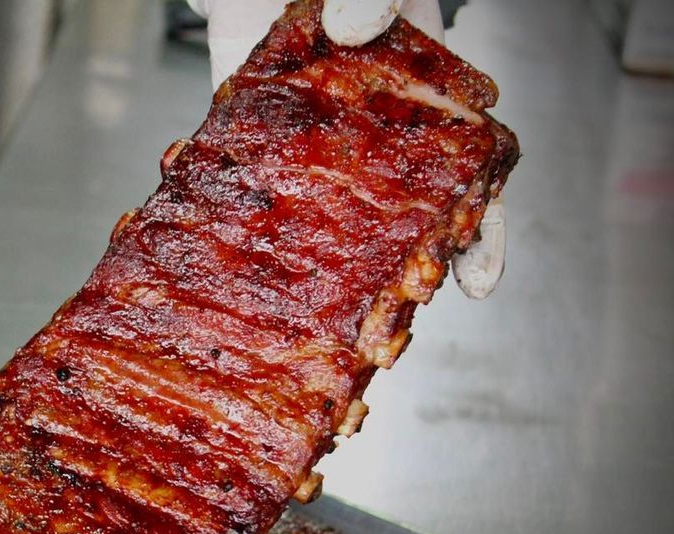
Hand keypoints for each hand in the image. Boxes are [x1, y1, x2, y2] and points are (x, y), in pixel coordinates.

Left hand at [187, 0, 505, 298]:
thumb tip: (353, 30)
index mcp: (425, 107)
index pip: (470, 177)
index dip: (478, 231)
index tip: (478, 280)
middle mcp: (374, 146)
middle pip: (403, 222)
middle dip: (403, 272)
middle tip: (395, 315)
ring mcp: (315, 154)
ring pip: (331, 224)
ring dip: (331, 271)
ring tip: (326, 313)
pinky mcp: (258, 148)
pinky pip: (253, 191)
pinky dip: (249, 225)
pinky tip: (242, 257)